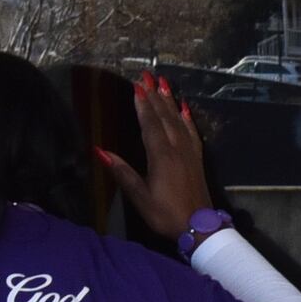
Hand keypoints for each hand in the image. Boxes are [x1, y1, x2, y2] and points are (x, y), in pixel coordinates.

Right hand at [96, 73, 216, 239]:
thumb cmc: (166, 214)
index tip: (137, 86)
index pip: (150, 124)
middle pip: (164, 117)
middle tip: (148, 75)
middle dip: (155, 95)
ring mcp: (189, 152)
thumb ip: (122, 173)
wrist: (200, 226)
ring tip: (164, 83)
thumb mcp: (140, 197)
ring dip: (170, 101)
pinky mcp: (197, 158)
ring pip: (178, 120)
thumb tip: (100, 151)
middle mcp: (176, 148)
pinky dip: (187, 118)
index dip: (143, 104)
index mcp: (161, 156)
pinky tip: (185, 108)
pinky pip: (192, 131)